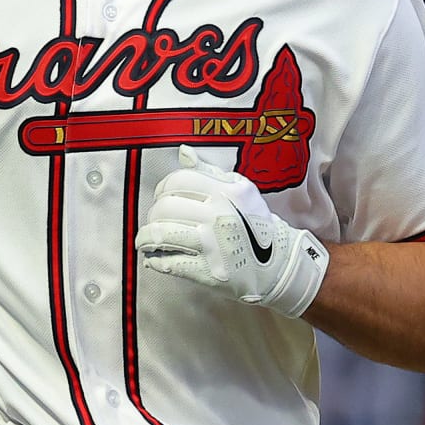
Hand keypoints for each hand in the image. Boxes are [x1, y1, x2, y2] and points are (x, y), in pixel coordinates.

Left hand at [134, 146, 327, 317]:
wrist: (279, 263)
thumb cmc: (255, 224)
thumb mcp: (240, 189)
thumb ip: (209, 171)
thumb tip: (183, 152)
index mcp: (225, 191)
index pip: (178, 181)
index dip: (163, 188)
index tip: (161, 198)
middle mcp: (218, 215)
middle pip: (165, 208)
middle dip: (152, 215)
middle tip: (154, 221)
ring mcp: (213, 244)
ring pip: (162, 235)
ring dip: (146, 239)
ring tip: (145, 241)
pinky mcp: (209, 271)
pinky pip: (171, 263)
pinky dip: (156, 261)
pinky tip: (154, 259)